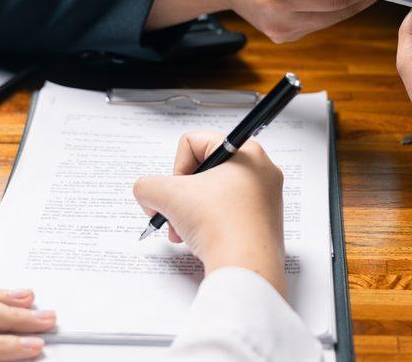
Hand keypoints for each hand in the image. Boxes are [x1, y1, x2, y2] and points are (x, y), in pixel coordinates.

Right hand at [132, 132, 286, 296]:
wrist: (246, 268)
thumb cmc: (219, 225)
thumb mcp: (168, 196)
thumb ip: (147, 186)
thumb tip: (146, 192)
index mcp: (246, 152)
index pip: (194, 143)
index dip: (176, 168)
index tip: (177, 192)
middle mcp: (260, 171)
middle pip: (203, 172)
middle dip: (181, 196)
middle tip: (173, 215)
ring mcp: (265, 198)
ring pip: (213, 195)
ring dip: (190, 213)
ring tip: (183, 233)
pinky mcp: (263, 222)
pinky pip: (227, 213)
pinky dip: (208, 225)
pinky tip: (200, 241)